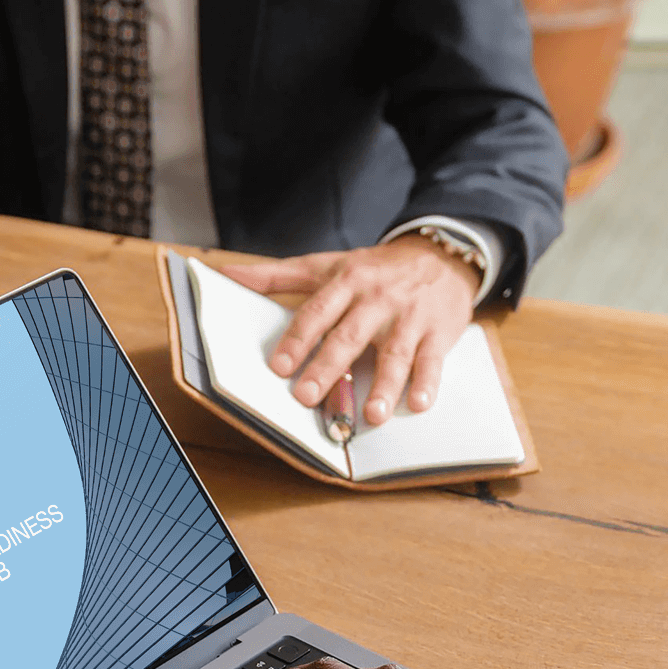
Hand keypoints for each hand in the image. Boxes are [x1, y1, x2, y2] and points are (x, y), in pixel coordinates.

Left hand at [219, 235, 476, 425]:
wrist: (441, 253)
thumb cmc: (376, 268)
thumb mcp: (327, 264)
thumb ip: (277, 275)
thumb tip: (226, 275)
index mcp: (346, 282)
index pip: (317, 311)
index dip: (297, 339)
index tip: (279, 366)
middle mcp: (377, 299)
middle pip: (349, 335)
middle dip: (328, 366)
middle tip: (308, 397)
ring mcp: (408, 317)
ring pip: (394, 353)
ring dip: (384, 385)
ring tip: (372, 415)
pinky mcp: (437, 332)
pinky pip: (431, 360)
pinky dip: (426, 383)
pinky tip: (416, 404)